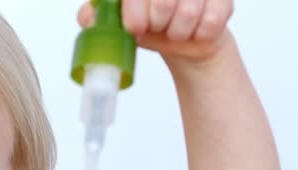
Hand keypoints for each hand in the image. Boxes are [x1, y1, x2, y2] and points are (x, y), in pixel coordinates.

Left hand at [78, 0, 233, 62]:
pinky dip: (197, 35)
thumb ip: (98, 16)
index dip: (135, 9)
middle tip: (157, 25)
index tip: (133, 26)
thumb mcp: (119, 20)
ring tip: (175, 29)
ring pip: (186, 13)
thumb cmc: (150, 24)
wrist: (184, 39)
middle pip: (163, 2)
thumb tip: (87, 17)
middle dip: (156, 22)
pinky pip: (209, 22)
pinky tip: (194, 30)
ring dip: (177, 32)